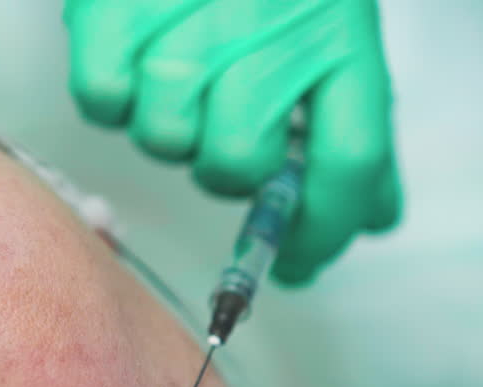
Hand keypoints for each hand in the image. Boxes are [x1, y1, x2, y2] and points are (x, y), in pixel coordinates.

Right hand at [65, 0, 400, 283]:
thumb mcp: (336, 28)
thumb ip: (355, 125)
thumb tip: (378, 216)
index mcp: (343, 35)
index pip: (348, 165)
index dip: (320, 233)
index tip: (294, 265)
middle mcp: (272, 29)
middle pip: (234, 165)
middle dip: (222, 166)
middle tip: (220, 123)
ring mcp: (190, 20)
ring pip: (163, 138)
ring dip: (168, 121)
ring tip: (177, 67)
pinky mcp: (115, 10)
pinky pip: (104, 102)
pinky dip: (111, 91)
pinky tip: (133, 52)